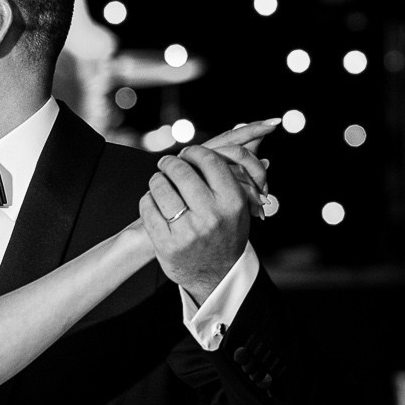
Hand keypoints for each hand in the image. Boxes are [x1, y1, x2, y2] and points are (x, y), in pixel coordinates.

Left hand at [140, 123, 277, 305]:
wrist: (215, 275)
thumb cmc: (227, 233)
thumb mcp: (240, 204)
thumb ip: (242, 169)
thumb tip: (256, 129)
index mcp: (232, 201)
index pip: (210, 161)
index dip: (194, 152)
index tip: (187, 153)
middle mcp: (211, 215)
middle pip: (182, 170)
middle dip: (170, 162)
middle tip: (166, 163)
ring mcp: (188, 231)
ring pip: (161, 187)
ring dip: (157, 180)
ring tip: (159, 180)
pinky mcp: (166, 244)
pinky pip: (148, 208)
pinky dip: (148, 200)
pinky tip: (153, 201)